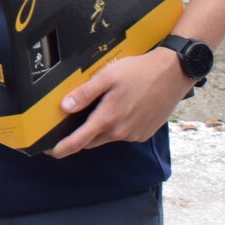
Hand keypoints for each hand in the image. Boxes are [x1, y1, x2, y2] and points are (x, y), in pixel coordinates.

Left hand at [49, 50, 195, 156]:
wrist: (174, 73)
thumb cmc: (141, 72)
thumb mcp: (107, 76)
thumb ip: (84, 93)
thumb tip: (65, 107)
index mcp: (108, 118)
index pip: (78, 141)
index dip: (61, 148)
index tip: (50, 151)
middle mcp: (121, 131)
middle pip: (91, 141)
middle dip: (79, 137)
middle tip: (70, 126)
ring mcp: (134, 134)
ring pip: (107, 138)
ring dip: (100, 129)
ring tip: (102, 109)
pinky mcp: (145, 133)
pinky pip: (123, 135)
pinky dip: (117, 127)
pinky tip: (121, 110)